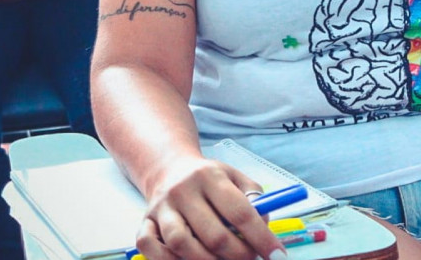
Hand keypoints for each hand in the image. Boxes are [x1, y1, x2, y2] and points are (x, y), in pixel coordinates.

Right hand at [135, 155, 285, 259]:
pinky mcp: (144, 222)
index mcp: (211, 176)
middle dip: (237, 255)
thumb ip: (253, 198)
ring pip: (180, 244)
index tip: (277, 255)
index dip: (261, 237)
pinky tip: (187, 259)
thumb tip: (264, 226)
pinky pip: (150, 248)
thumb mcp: (235, 177)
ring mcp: (161, 208)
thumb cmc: (209, 179)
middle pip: (213, 234)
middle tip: (249, 259)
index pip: (240, 212)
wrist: (169, 169)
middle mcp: (183, 190)